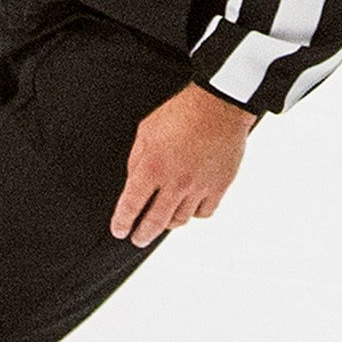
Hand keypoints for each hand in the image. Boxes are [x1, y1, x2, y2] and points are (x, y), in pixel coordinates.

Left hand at [112, 83, 253, 246]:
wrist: (221, 103)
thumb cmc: (182, 112)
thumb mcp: (147, 132)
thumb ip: (137, 161)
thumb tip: (133, 186)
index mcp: (152, 168)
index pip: (130, 207)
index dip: (122, 223)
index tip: (120, 230)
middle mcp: (175, 182)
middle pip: (155, 223)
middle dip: (142, 235)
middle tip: (138, 238)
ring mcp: (199, 186)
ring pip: (180, 220)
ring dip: (169, 222)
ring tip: (164, 218)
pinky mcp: (220, 185)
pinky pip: (204, 212)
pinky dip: (195, 213)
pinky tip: (190, 206)